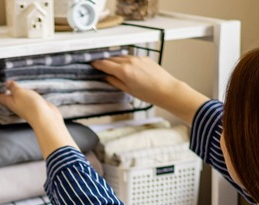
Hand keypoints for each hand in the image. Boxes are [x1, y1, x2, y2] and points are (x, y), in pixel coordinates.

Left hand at [0, 80, 57, 123]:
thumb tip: (6, 83)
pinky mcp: (34, 106)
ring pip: (18, 98)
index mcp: (9, 102)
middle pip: (8, 98)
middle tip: (1, 85)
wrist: (45, 118)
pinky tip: (27, 91)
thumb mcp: (19, 93)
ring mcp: (25, 106)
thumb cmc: (30, 106)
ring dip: (15, 93)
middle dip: (4, 92)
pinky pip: (28, 99)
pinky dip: (25, 94)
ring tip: (13, 86)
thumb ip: (13, 87)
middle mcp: (16, 105)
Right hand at [92, 56, 208, 123]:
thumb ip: (114, 82)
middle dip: (105, 62)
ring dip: (115, 60)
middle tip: (99, 66)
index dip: (96, 64)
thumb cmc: (149, 93)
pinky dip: (125, 60)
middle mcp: (129, 61)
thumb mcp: (128, 90)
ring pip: (121, 56)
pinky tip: (126, 66)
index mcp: (123, 71)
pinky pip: (131, 57)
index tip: (92, 65)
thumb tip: (105, 77)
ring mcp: (137, 58)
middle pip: (111, 58)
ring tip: (112, 66)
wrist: (167, 90)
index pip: (104, 64)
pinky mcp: (144, 58)